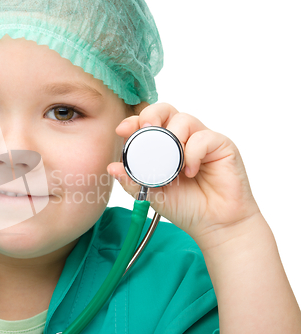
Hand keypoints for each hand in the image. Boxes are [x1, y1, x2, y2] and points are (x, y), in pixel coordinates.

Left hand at [107, 102, 261, 250]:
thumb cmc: (185, 205)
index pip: (148, 122)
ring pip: (184, 120)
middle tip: (145, 129)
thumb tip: (111, 167)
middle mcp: (183, 138)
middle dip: (152, 115)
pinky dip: (193, 153)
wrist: (213, 223)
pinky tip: (190, 172)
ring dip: (173, 138)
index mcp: (164, 145)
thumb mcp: (152, 194)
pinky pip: (204, 138)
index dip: (135, 120)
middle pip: (166, 110)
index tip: (123, 130)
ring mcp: (202, 140)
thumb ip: (132, 181)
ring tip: (173, 163)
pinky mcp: (222, 146)